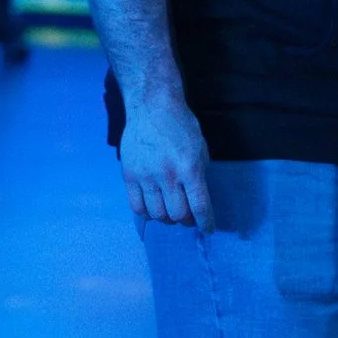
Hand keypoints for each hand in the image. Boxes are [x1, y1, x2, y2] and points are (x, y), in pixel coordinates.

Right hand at [120, 91, 214, 226]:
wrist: (152, 108)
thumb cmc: (182, 127)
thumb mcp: (200, 150)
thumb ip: (199, 175)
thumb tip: (197, 199)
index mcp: (190, 169)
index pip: (200, 206)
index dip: (206, 223)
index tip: (209, 229)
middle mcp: (168, 175)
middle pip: (177, 214)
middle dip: (186, 220)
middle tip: (188, 216)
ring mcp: (146, 176)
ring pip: (157, 213)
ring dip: (167, 218)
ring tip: (171, 211)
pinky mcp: (129, 175)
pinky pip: (136, 206)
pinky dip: (147, 213)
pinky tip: (153, 208)